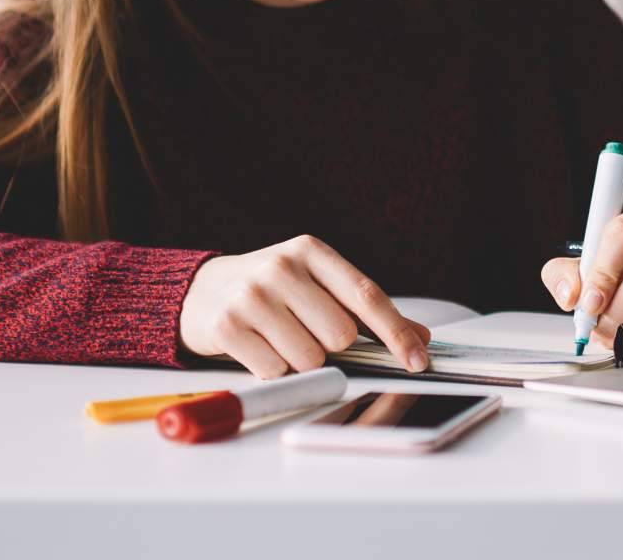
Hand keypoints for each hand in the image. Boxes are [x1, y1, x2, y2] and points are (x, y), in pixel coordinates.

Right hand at [178, 235, 430, 378]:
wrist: (202, 290)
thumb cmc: (272, 290)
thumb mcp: (318, 286)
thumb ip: (366, 311)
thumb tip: (419, 337)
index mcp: (311, 251)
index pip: (367, 295)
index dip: (397, 333)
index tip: (418, 360)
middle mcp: (282, 267)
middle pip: (339, 335)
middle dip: (331, 347)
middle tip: (306, 332)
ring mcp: (252, 296)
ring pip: (309, 359)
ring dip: (301, 362)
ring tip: (279, 339)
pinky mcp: (227, 326)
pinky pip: (275, 371)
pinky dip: (274, 370)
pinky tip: (259, 348)